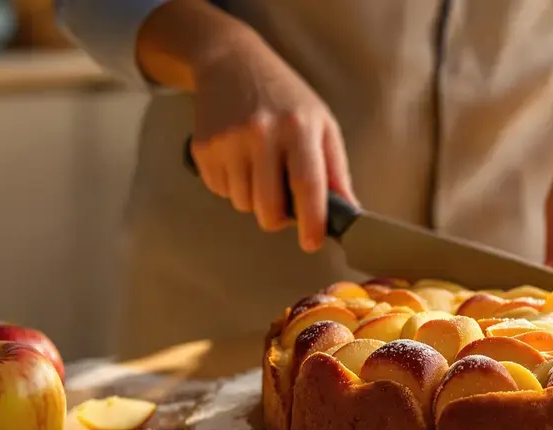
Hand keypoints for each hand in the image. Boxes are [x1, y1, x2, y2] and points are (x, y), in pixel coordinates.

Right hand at [188, 38, 354, 251]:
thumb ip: (336, 170)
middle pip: (269, 207)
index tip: (312, 243)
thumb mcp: (321, 122)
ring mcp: (228, 140)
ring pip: (243, 204)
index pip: (307, 185)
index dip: (311, 221)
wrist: (232, 62)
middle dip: (278, 219)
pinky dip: (233, 186)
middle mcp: (261, 133)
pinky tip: (240, 160)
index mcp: (298, 127)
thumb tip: (348, 212)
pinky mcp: (204, 147)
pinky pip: (221, 191)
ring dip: (254, 200)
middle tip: (284, 206)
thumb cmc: (286, 96)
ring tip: (261, 169)